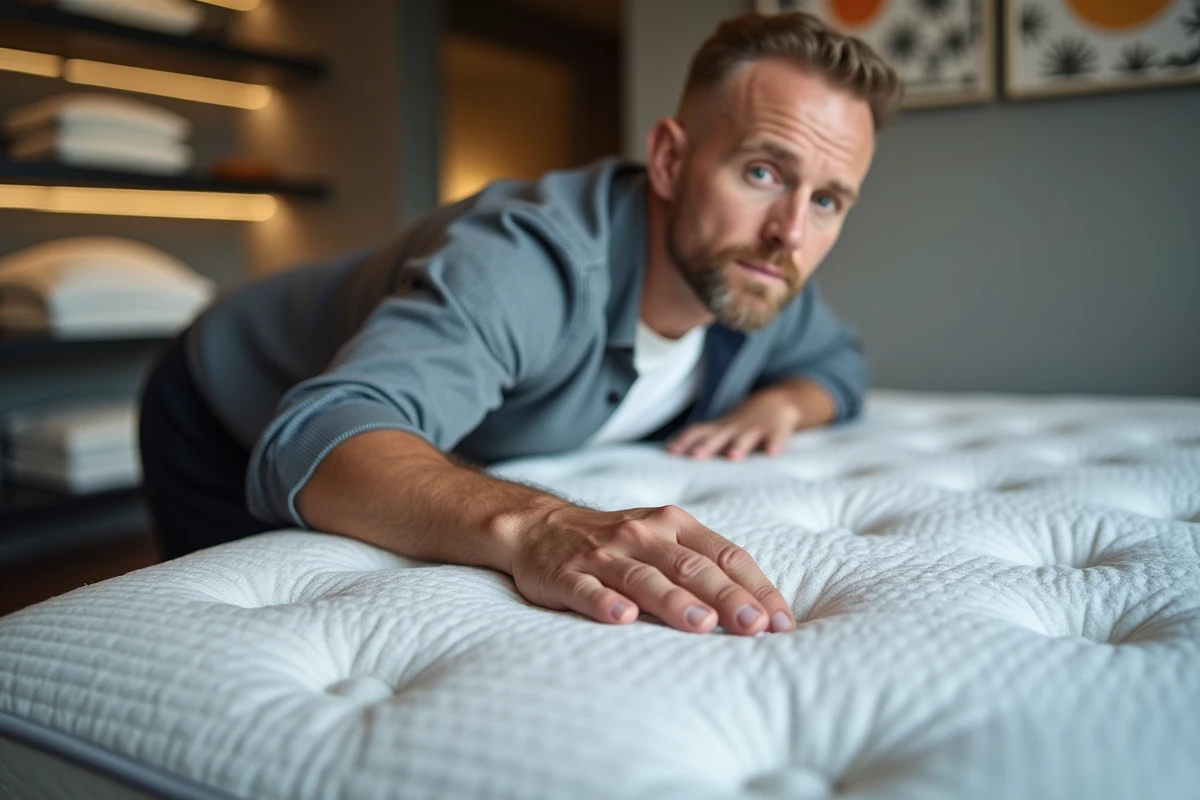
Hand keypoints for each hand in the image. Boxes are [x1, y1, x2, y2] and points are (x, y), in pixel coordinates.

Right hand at [508, 504, 794, 634]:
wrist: (537, 527)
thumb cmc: (616, 542)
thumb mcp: (662, 537)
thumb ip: (705, 564)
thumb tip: (760, 607)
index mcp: (673, 524)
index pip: (725, 555)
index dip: (756, 587)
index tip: (780, 621)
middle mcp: (642, 534)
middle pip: (691, 567)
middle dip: (726, 597)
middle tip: (753, 626)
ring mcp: (603, 555)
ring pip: (644, 577)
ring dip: (674, 601)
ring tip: (702, 624)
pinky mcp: (567, 575)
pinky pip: (587, 589)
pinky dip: (605, 603)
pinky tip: (622, 617)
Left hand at [667, 387, 802, 460]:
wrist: (777, 402)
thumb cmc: (742, 424)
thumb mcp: (721, 429)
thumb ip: (702, 441)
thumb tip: (672, 454)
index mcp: (720, 429)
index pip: (698, 431)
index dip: (685, 441)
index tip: (672, 452)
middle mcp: (734, 428)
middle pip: (719, 435)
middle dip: (708, 445)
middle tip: (697, 455)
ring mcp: (756, 428)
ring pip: (746, 436)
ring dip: (739, 445)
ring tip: (733, 456)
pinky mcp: (776, 430)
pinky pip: (776, 436)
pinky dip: (774, 443)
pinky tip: (771, 452)